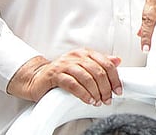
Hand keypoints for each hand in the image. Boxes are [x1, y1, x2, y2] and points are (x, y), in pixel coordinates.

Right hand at [7, 50, 121, 105]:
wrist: (37, 78)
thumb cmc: (62, 73)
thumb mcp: (83, 66)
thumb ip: (100, 63)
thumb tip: (118, 60)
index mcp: (85, 53)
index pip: (106, 64)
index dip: (115, 78)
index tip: (118, 90)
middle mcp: (76, 56)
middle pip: (98, 72)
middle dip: (106, 88)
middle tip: (108, 99)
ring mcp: (65, 64)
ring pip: (87, 78)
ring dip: (95, 92)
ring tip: (98, 102)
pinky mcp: (55, 74)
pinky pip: (73, 84)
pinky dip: (83, 94)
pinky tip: (88, 100)